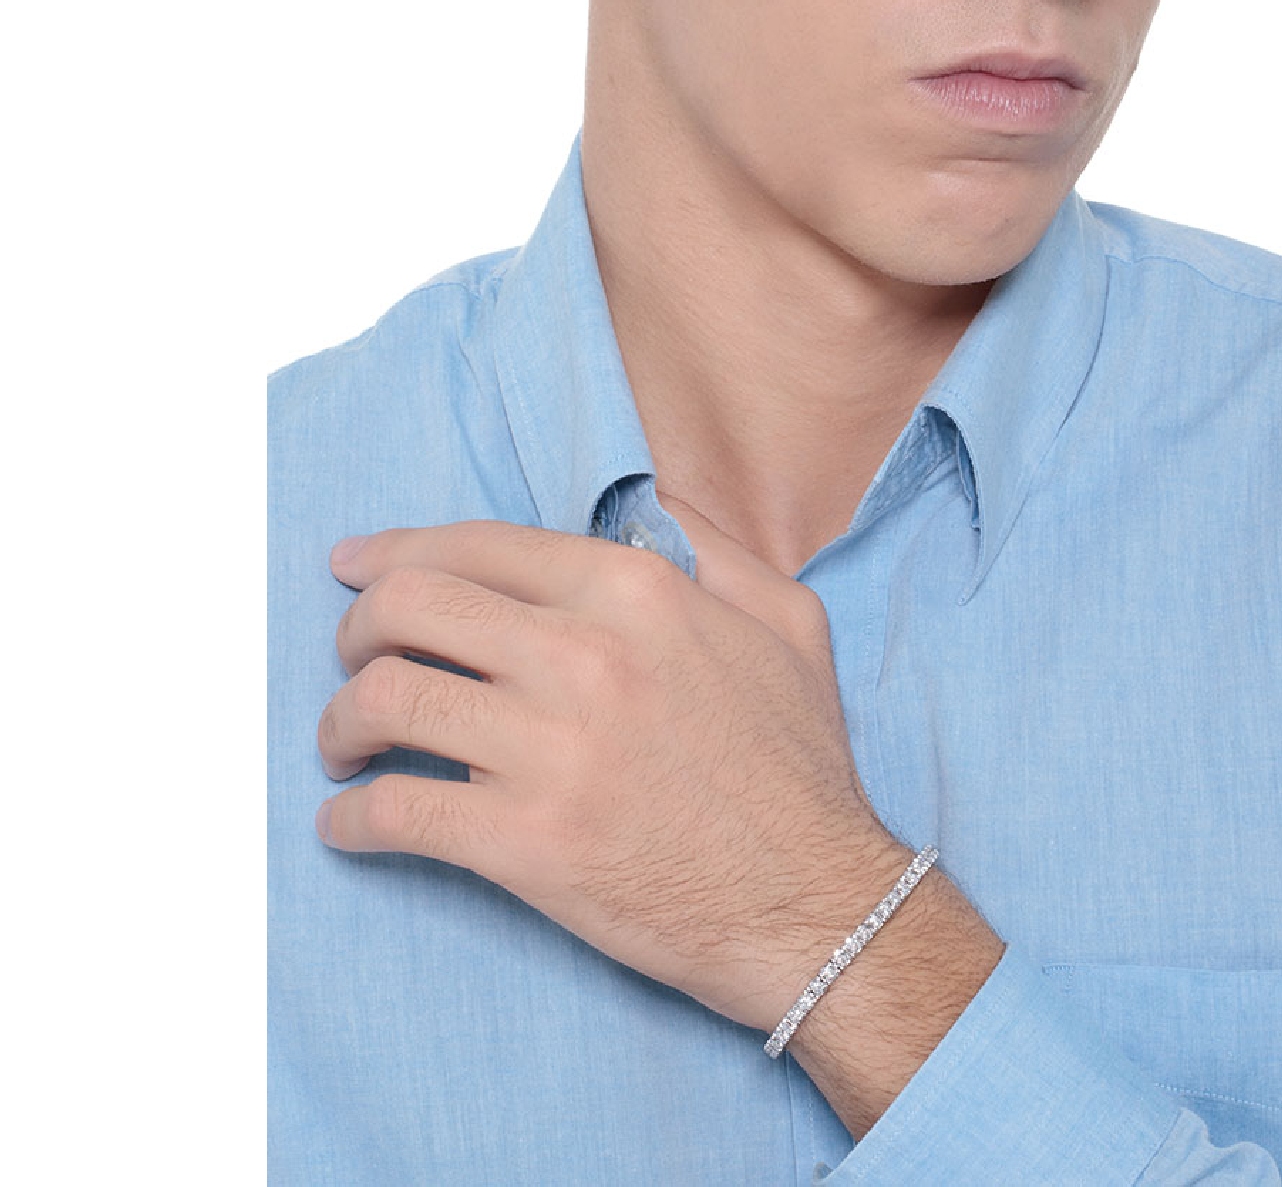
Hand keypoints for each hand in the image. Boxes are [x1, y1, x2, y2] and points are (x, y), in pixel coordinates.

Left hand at [314, 510, 907, 1031]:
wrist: (816, 900)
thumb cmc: (798, 765)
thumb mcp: (788, 619)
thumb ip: (715, 546)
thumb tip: (652, 504)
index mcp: (632, 592)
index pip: (474, 545)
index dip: (394, 551)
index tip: (352, 567)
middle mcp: (582, 654)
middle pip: (407, 606)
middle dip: (356, 628)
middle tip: (355, 659)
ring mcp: (549, 750)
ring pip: (384, 700)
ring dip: (340, 723)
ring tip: (345, 747)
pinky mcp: (527, 843)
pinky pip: (395, 812)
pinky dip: (351, 820)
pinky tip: (351, 824)